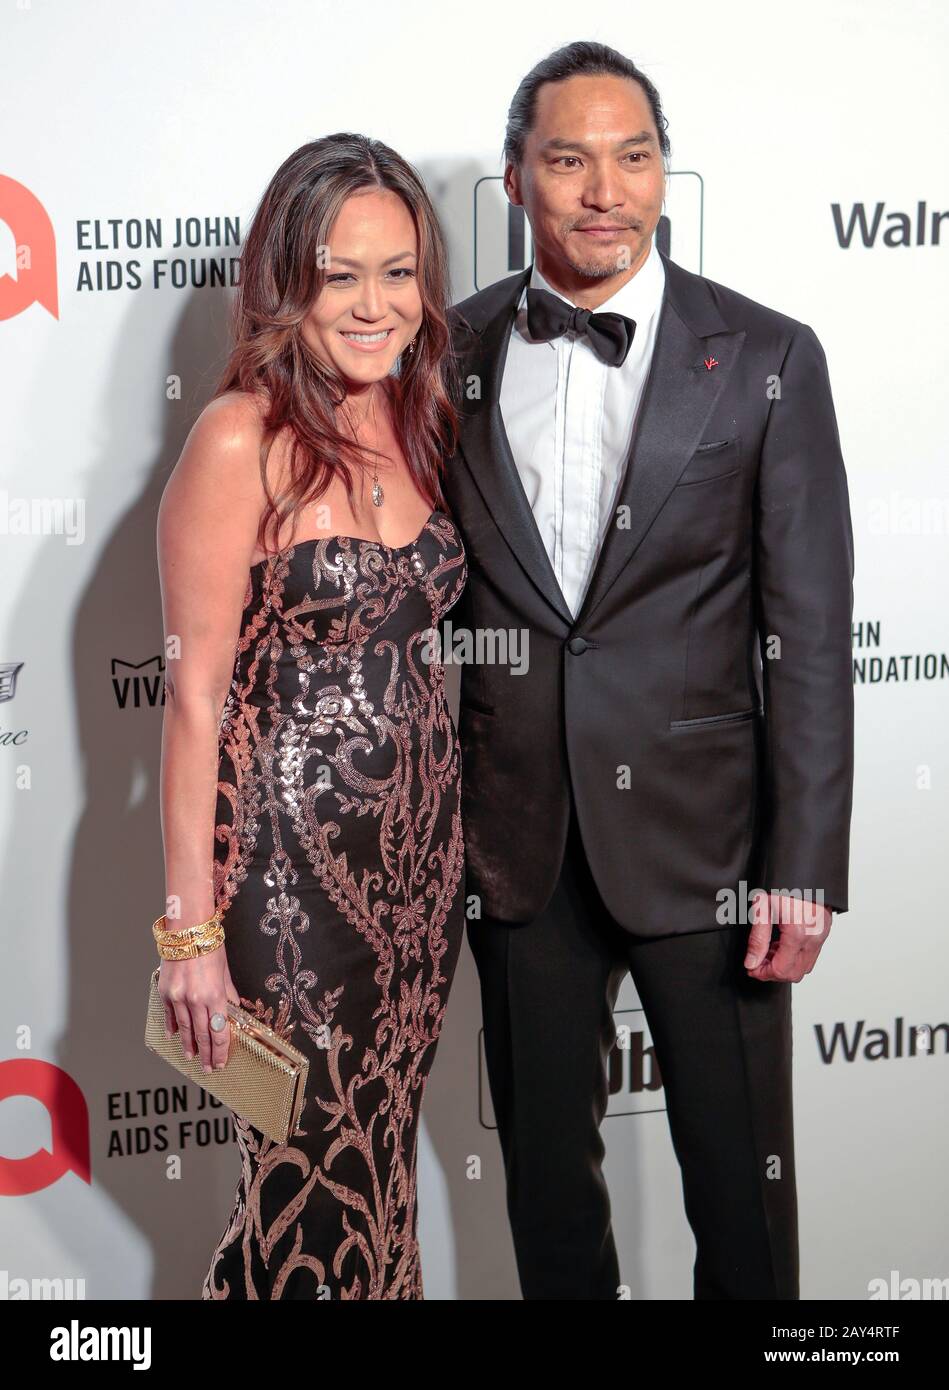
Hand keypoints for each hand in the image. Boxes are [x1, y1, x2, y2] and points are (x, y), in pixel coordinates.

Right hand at [158, 947, 240, 1072]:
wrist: (187, 929)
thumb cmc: (210, 946)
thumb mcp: (225, 971)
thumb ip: (228, 994)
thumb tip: (234, 1011)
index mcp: (215, 996)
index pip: (219, 1032)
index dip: (220, 1050)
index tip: (220, 1062)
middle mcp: (195, 1000)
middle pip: (202, 1035)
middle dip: (206, 1054)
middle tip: (208, 1068)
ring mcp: (178, 997)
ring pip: (184, 1029)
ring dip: (189, 1045)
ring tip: (192, 1056)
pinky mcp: (165, 991)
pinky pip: (169, 1015)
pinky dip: (172, 1027)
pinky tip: (173, 1036)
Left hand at [743, 890, 831, 982]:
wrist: (804, 864)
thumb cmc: (783, 881)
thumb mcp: (763, 908)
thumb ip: (757, 938)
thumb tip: (751, 962)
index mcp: (798, 933)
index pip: (781, 970)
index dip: (763, 973)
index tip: (751, 967)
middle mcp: (814, 937)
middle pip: (795, 974)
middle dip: (773, 972)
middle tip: (757, 962)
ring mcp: (822, 934)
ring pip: (805, 966)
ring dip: (785, 965)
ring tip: (768, 950)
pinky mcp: (825, 929)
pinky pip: (811, 953)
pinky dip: (795, 955)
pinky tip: (781, 943)